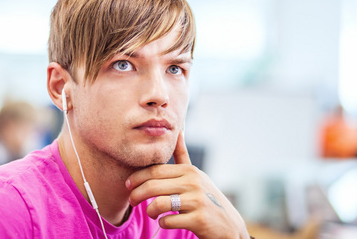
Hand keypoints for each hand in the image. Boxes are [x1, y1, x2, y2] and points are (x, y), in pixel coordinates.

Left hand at [125, 131, 249, 238]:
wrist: (228, 225)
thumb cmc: (206, 198)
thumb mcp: (196, 175)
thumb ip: (183, 155)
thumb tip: (178, 130)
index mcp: (189, 171)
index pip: (155, 170)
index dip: (137, 177)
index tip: (128, 184)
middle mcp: (194, 183)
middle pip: (153, 185)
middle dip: (136, 193)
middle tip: (131, 200)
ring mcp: (197, 201)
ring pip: (159, 203)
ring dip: (149, 210)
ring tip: (150, 212)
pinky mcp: (199, 220)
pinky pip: (168, 220)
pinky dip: (162, 222)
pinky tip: (164, 221)